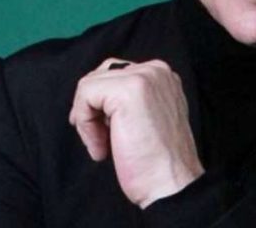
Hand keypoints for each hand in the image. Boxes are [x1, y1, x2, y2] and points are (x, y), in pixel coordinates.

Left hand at [68, 58, 203, 207]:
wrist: (171, 185)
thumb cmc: (158, 162)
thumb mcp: (148, 118)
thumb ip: (129, 101)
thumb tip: (94, 97)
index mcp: (163, 76)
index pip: (115, 75)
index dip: (102, 105)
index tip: (104, 133)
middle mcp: (156, 70)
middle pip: (100, 76)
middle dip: (92, 109)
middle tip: (100, 141)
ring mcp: (143, 76)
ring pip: (89, 86)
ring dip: (88, 121)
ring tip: (103, 147)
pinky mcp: (127, 90)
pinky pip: (85, 95)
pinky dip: (85, 125)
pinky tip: (101, 149)